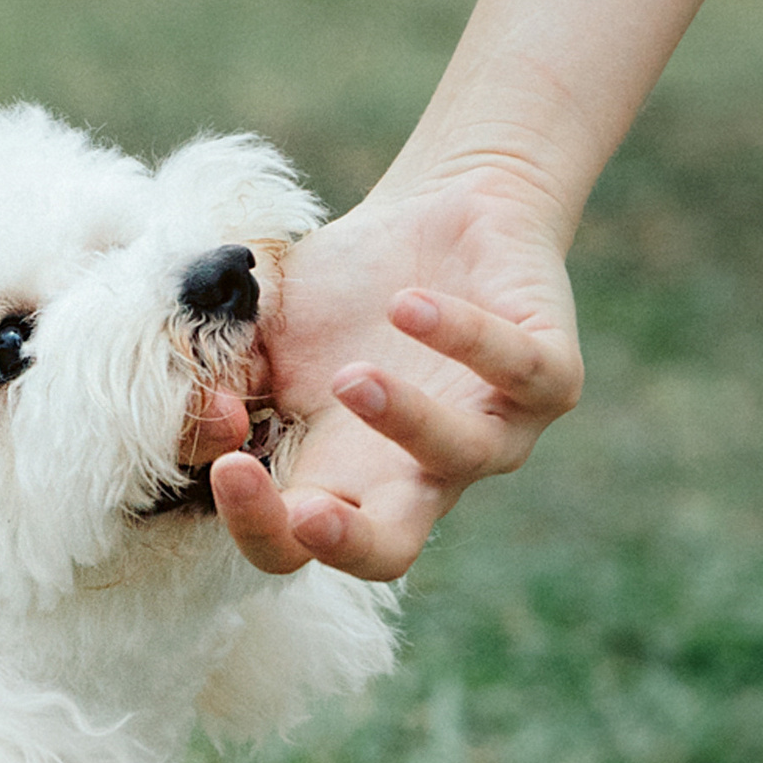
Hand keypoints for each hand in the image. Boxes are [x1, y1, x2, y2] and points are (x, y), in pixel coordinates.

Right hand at [201, 168, 584, 579]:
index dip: (257, 524)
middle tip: (306, 514)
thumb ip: (224, 371)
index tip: (226, 461)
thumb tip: (213, 411)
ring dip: (402, 422)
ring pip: (459, 455)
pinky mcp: (549, 375)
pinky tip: (409, 305)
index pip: (291, 544)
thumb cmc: (344, 286)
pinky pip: (520, 371)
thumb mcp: (264, 329)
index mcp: (339, 476)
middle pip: (387, 552)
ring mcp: (491, 429)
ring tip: (352, 377)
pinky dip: (464, 340)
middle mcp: (417, 473)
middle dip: (346, 544)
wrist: (443, 210)